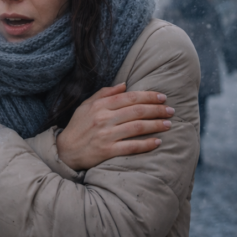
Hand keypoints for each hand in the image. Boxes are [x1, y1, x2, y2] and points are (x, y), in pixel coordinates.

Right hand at [56, 83, 173, 170]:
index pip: (130, 97)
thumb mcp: (86, 106)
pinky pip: (132, 147)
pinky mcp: (107, 151)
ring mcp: (106, 135)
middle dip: (157, 110)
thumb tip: (124, 85)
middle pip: (137, 111)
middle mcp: (104, 119)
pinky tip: (158, 142)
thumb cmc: (78, 127)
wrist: (65, 151)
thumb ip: (105, 94)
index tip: (162, 97)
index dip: (148, 96)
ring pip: (137, 128)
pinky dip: (146, 144)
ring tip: (168, 124)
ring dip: (156, 125)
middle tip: (171, 110)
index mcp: (100, 106)